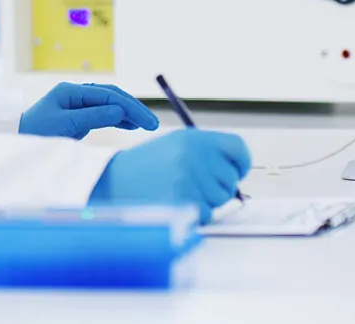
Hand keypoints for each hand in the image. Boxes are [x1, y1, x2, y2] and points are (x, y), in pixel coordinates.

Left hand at [18, 82, 159, 138]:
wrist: (17, 143)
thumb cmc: (35, 133)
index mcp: (70, 91)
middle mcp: (76, 94)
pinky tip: (132, 124)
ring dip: (129, 113)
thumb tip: (120, 110)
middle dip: (133, 108)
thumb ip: (93, 117)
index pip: (107, 95)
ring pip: (110, 104)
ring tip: (146, 124)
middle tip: (152, 124)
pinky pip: (104, 114)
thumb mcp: (64, 126)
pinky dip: (119, 119)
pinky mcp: (78, 117)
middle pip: (111, 96)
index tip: (145, 121)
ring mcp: (78, 105)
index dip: (129, 107)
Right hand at [88, 130, 251, 223]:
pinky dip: (195, 215)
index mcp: (195, 138)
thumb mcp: (174, 147)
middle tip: (191, 186)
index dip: (241, 163)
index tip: (238, 172)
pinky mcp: (185, 200)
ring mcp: (190, 178)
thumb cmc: (145, 167)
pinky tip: (174, 204)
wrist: (113, 182)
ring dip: (205, 202)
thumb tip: (237, 174)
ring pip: (220, 199)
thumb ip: (206, 154)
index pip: (237, 148)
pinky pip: (207, 215)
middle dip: (217, 187)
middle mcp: (195, 155)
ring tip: (178, 192)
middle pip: (231, 179)